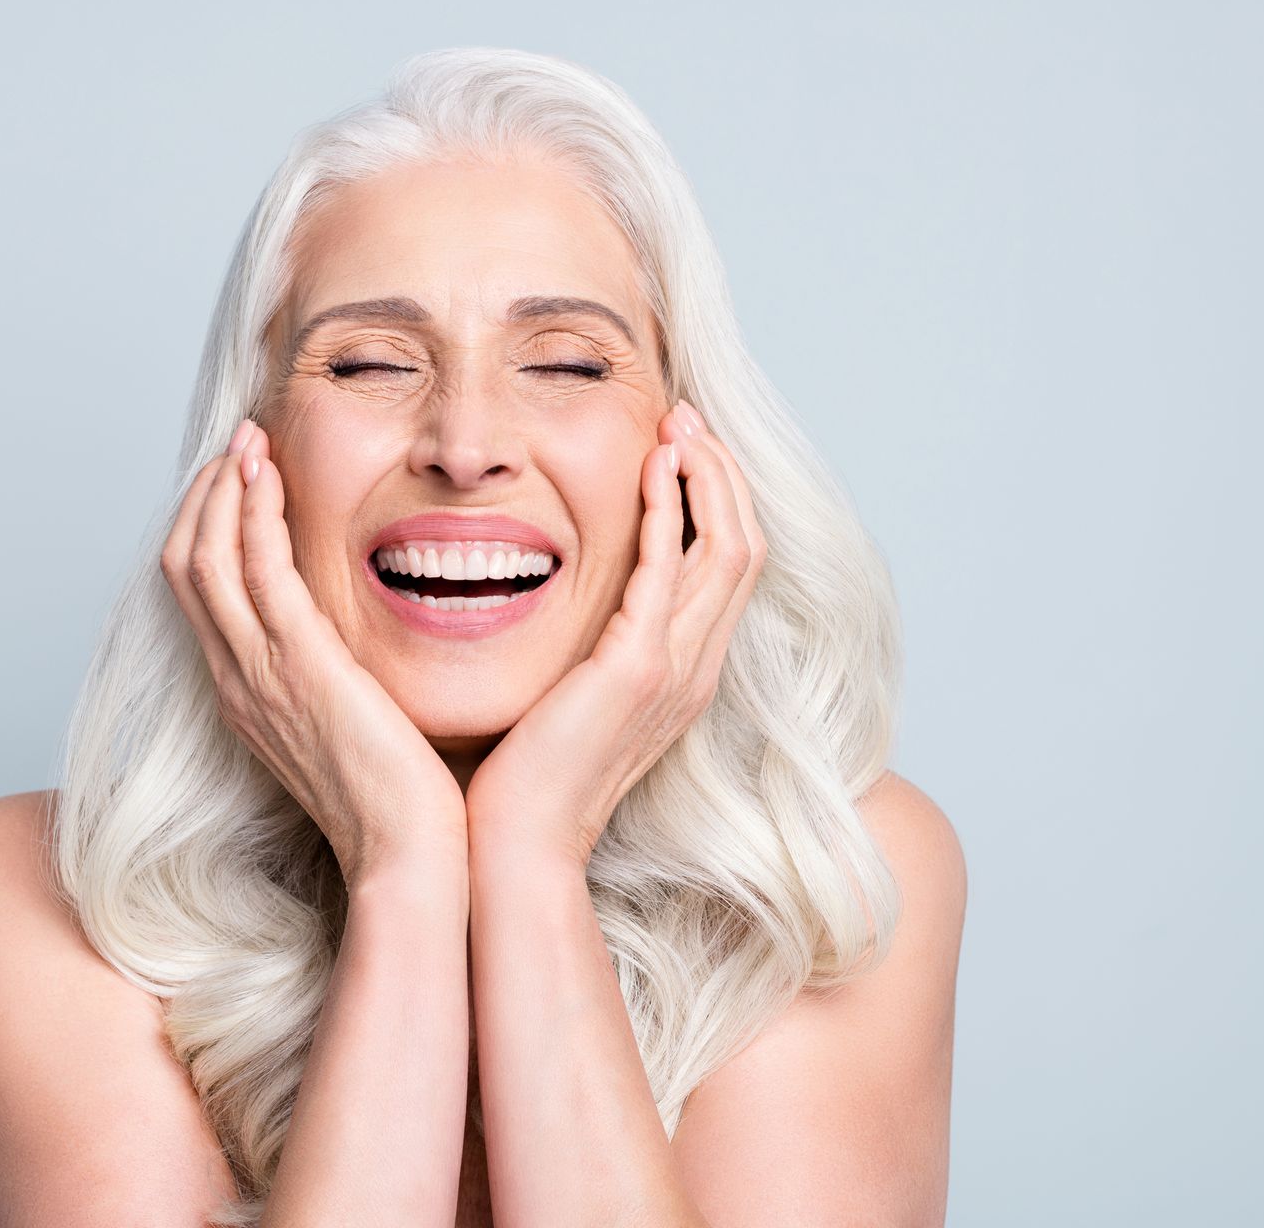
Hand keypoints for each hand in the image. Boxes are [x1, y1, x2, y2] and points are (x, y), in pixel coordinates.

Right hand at [162, 418, 467, 884]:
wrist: (407, 856)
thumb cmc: (400, 801)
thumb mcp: (352, 728)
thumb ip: (338, 680)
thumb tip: (356, 646)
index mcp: (247, 696)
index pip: (201, 594)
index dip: (209, 528)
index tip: (240, 479)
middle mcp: (238, 681)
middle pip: (185, 566)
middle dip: (205, 495)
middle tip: (238, 443)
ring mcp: (259, 675)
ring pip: (206, 559)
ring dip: (222, 489)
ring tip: (247, 439)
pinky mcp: (298, 667)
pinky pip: (256, 572)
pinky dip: (252, 514)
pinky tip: (268, 474)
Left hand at [464, 399, 766, 868]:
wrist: (518, 847)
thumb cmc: (526, 779)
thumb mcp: (571, 698)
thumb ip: (586, 649)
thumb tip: (566, 604)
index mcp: (684, 674)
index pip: (728, 568)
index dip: (717, 500)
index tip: (683, 447)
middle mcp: (695, 668)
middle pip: (745, 545)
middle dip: (722, 473)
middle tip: (687, 417)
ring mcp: (674, 669)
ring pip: (728, 548)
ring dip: (707, 476)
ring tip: (679, 424)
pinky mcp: (637, 668)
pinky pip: (669, 568)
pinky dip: (668, 509)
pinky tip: (652, 466)